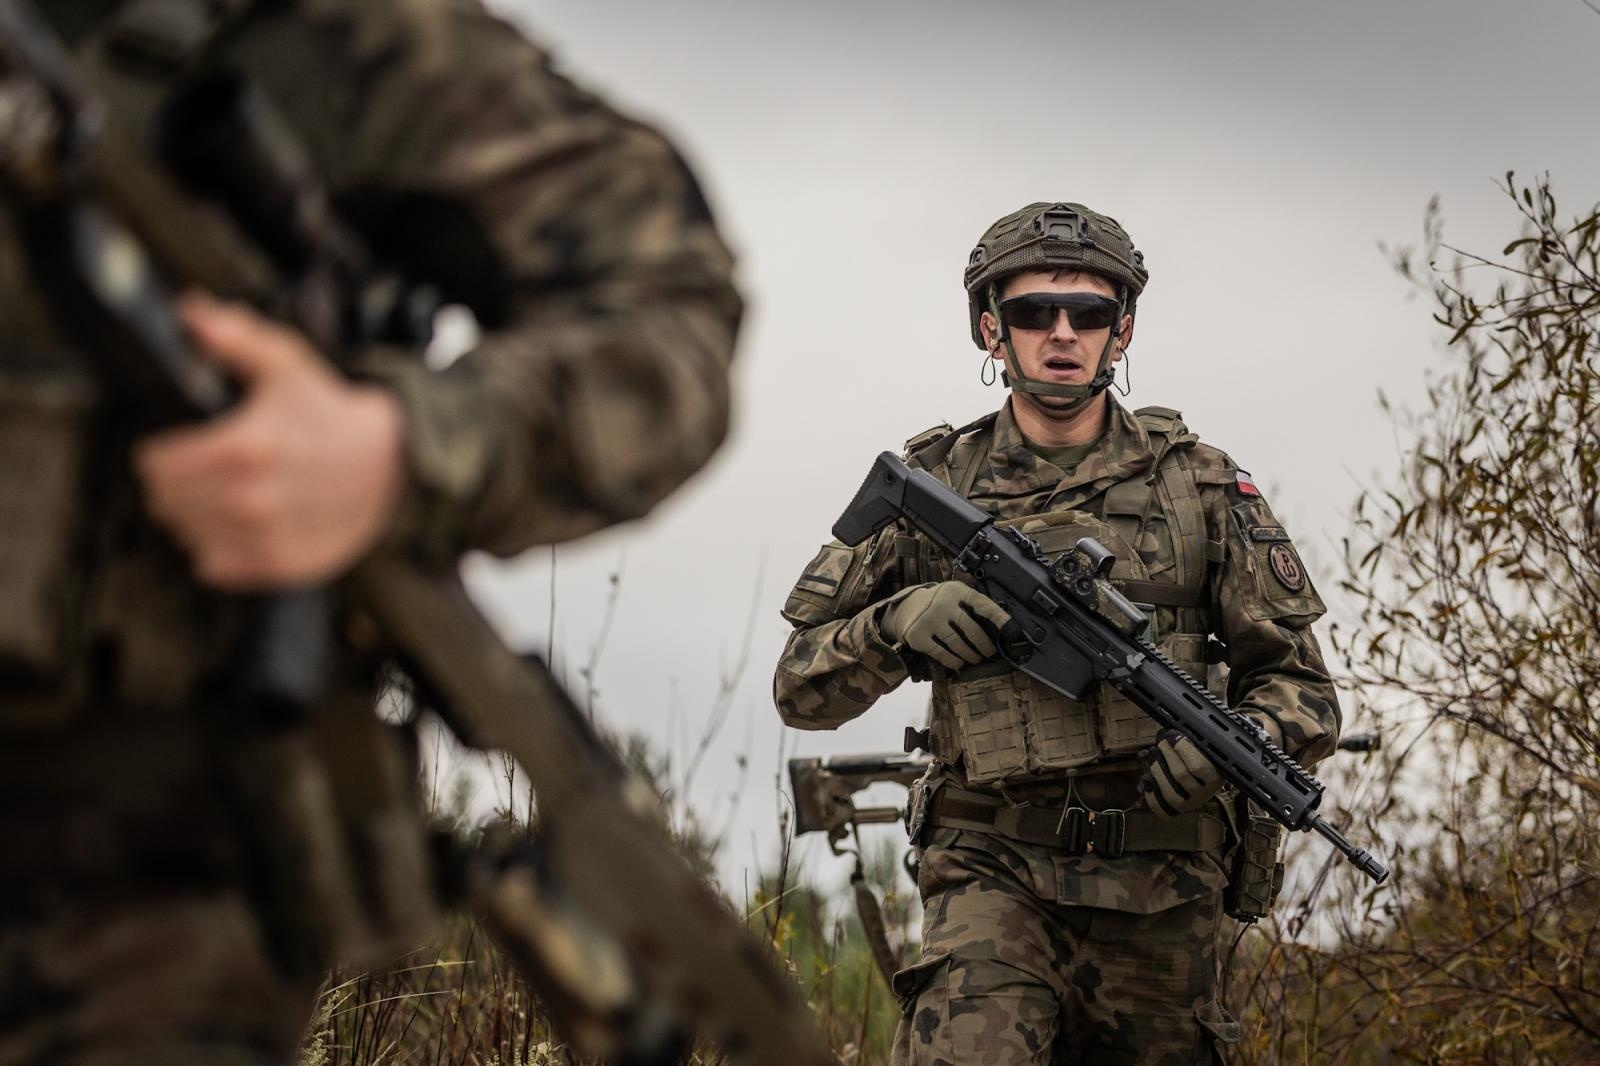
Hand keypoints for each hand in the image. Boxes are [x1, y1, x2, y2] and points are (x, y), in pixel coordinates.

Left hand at [134, 293, 405, 589]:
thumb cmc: (331, 414)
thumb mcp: (285, 366)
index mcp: (241, 448)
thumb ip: (233, 339)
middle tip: (201, 470)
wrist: (391, 465)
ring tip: (221, 496)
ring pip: (185, 534)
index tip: (180, 447)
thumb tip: (190, 312)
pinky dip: (216, 547)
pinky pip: (212, 565)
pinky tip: (239, 524)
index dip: (161, 451)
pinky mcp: (278, 565)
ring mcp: (263, 538)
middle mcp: (249, 499)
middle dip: (174, 483)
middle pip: (164, 502)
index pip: (155, 466)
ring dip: (194, 516)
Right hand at [879, 582, 1011, 669]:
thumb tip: (1001, 627)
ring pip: (958, 644)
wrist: (906, 607)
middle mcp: (942, 603)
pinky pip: (942, 654)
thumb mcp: (955, 594)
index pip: (983, 604)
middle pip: (971, 629)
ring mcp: (929, 620)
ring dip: (971, 655)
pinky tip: (959, 662)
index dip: (1000, 618)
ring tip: (976, 658)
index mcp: (956, 591)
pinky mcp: (918, 636)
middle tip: (990, 652)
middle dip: (985, 645)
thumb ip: (973, 604)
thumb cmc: (939, 603)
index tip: (1012, 630)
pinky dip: (954, 661)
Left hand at [1139, 730, 1224, 815]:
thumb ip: (1190, 741)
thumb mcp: (1202, 747)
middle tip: (1163, 742)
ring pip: (1170, 792)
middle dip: (1166, 754)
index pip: (1200, 765)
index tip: (1174, 736)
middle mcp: (1205, 793)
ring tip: (1156, 759)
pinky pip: (1162, 809)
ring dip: (1157, 771)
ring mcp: (1191, 803)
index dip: (1182, 749)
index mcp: (1216, 775)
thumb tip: (1170, 733)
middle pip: (1180, 775)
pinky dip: (1152, 795)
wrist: (1202, 780)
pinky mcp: (1178, 810)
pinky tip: (1148, 781)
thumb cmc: (1200, 757)